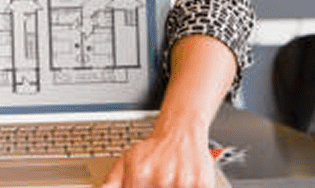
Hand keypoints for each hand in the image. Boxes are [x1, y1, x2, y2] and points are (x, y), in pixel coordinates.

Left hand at [100, 120, 215, 187]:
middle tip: (158, 181)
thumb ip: (113, 180)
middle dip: (155, 187)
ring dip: (171, 187)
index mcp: (140, 176)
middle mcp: (162, 180)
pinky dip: (188, 187)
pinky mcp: (202, 184)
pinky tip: (182, 181)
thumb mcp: (127, 160)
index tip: (145, 185)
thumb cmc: (153, 149)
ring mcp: (183, 183)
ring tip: (169, 180)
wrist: (181, 131)